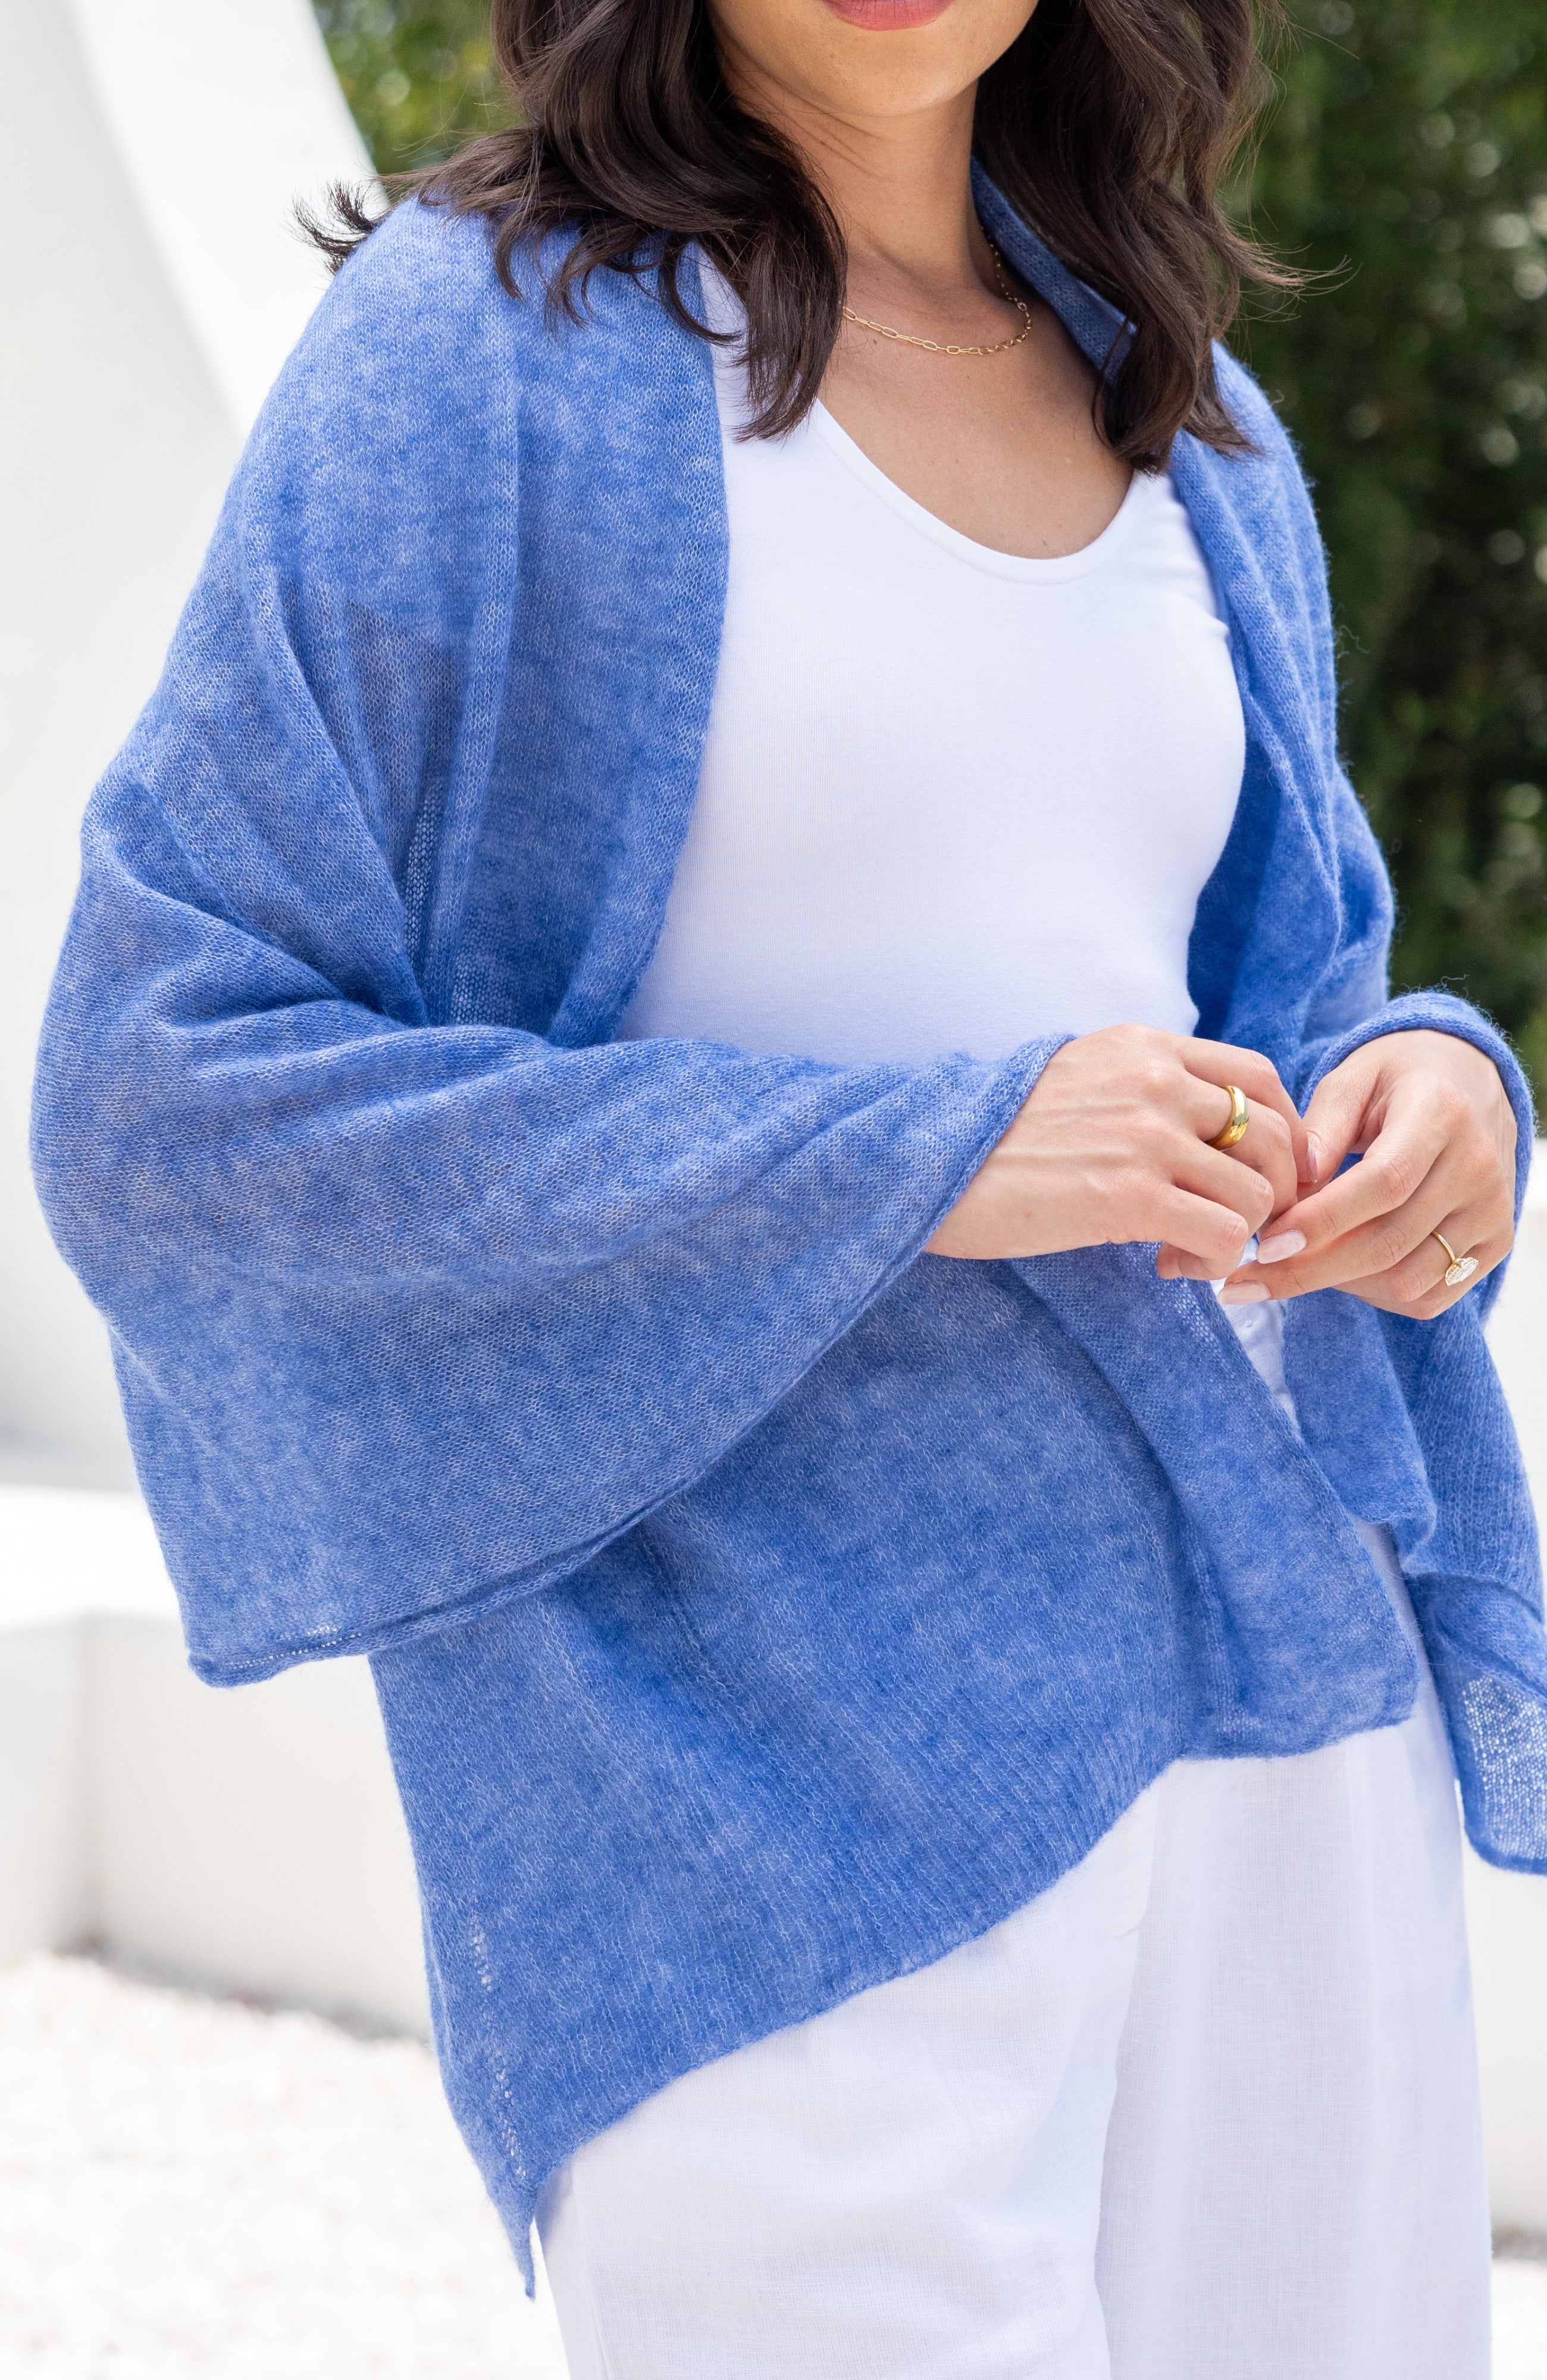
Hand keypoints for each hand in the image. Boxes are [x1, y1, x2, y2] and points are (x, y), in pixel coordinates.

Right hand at [927, 1026, 1308, 1267]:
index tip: (1267, 1174)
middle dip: (1274, 1192)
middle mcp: (1155, 1081)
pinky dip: (1214, 1261)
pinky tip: (1170, 1267)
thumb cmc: (993, 1137)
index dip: (1283, 1130)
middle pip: (1273, 1136)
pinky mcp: (1130, 1196)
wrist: (928, 1164)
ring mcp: (1146, 1136)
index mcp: (1143, 1047)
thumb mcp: (1075, 1078)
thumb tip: (1197, 1124)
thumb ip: (1138, 1085)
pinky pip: (1224, 1235)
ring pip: (1256, 1192)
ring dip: (1239, 1234)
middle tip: (1238, 1227)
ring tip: (1187, 1253)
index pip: (1257, 1076)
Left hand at [1217, 1029, 1515, 1317]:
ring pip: (1406, 1280)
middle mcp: (1478, 1167)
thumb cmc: (1395, 1080)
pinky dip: (1373, 1295)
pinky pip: (1428, 1296)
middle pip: (1389, 1242)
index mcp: (1441, 1113)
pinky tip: (1336, 1272)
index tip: (1263, 1245)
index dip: (1321, 1221)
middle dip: (1309, 1270)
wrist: (1470, 1083)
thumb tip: (1290, 1184)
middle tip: (1247, 1279)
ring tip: (1287, 1268)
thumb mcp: (1351, 1078)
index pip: (1383, 1182)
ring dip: (1336, 1284)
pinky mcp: (1495, 1243)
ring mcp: (1492, 1211)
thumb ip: (1319, 1128)